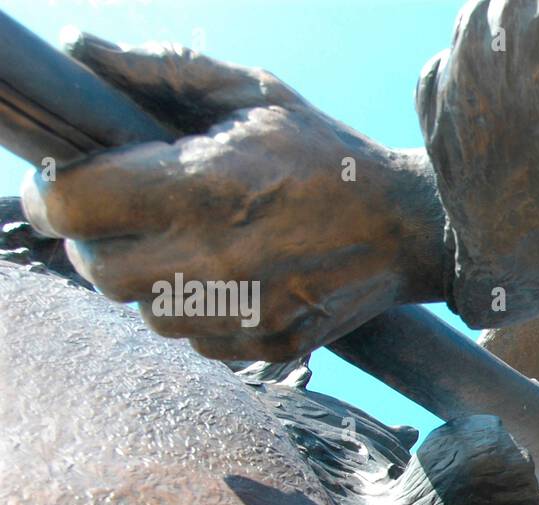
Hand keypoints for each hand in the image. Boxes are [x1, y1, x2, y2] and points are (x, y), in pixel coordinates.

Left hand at [21, 34, 449, 360]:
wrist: (413, 225)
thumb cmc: (328, 153)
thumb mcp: (252, 94)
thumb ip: (161, 71)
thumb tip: (79, 52)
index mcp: (205, 185)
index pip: (74, 205)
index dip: (52, 195)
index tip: (60, 186)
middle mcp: (219, 258)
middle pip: (98, 269)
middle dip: (98, 241)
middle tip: (124, 218)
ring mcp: (246, 310)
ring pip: (145, 313)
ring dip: (150, 282)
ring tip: (186, 248)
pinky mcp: (271, 345)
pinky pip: (197, 342)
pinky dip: (198, 315)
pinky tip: (228, 280)